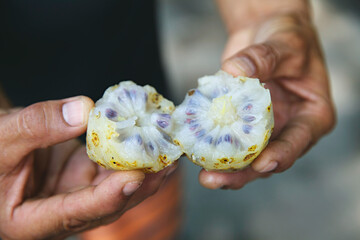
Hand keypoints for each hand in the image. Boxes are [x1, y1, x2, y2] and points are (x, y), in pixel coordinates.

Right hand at [0, 96, 175, 238]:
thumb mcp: (0, 138)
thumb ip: (38, 126)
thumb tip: (84, 110)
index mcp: (30, 222)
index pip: (75, 214)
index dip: (107, 198)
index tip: (135, 177)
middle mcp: (60, 213)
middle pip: (107, 205)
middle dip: (141, 185)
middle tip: (168, 163)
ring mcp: (74, 192)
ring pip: (115, 187)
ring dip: (144, 169)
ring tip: (169, 149)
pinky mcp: (83, 173)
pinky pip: (111, 166)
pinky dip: (129, 153)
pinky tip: (149, 139)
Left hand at [199, 13, 335, 188]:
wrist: (267, 32)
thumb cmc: (288, 36)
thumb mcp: (284, 43)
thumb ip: (261, 58)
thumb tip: (232, 71)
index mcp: (311, 115)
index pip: (298, 141)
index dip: (280, 155)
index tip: (261, 165)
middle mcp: (288, 128)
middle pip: (267, 159)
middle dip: (242, 173)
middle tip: (213, 179)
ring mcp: (264, 129)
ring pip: (246, 157)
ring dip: (224, 168)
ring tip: (203, 175)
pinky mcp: (241, 123)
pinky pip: (227, 138)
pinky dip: (212, 146)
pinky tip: (195, 150)